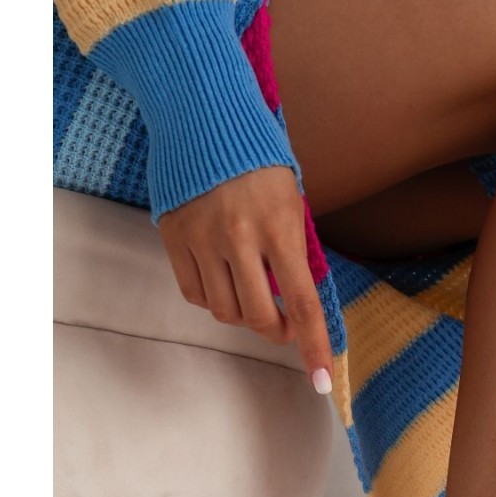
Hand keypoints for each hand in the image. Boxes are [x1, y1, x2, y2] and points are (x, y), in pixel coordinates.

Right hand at [157, 165, 333, 394]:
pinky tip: (222, 278)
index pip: (304, 302)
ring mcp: (202, 238)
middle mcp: (238, 237)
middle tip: (284, 325)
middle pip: (260, 317)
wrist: (202, 115)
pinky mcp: (173, 237)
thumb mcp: (292, 201)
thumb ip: (295, 252)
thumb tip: (298, 305)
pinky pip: (195, 293)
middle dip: (277, 331)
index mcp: (279, 227)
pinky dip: (213, 298)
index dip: (314, 346)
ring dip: (244, 315)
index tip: (322, 381)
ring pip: (225, 311)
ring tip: (251, 293)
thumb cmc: (260, 162)